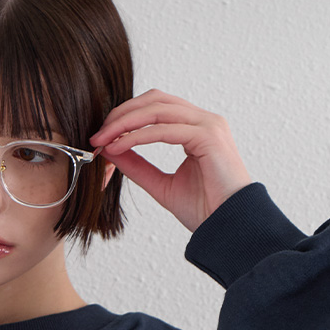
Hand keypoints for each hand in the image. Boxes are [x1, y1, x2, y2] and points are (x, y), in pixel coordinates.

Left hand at [89, 88, 252, 234]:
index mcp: (197, 128)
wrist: (231, 229)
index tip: (102, 136)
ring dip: (126, 122)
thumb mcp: (162, 185)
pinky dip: (138, 135)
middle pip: (154, 100)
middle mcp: (205, 120)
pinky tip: (120, 146)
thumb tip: (110, 149)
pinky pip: (165, 129)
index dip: (126, 117)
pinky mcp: (209, 136)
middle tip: (98, 134)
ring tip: (104, 139)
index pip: (156, 107)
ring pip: (158, 109)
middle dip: (122, 113)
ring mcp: (209, 125)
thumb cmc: (206, 210)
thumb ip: (138, 166)